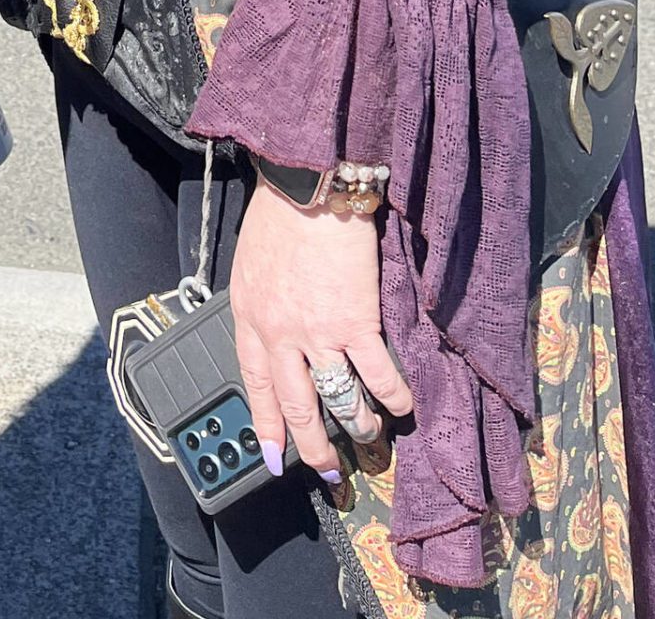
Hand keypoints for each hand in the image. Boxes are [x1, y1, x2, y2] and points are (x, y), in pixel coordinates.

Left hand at [229, 181, 414, 480]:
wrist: (308, 186)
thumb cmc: (280, 212)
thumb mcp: (252, 262)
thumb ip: (262, 301)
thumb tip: (276, 326)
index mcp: (250, 316)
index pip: (256, 382)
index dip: (266, 422)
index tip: (272, 455)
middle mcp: (280, 334)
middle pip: (296, 405)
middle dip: (311, 445)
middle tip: (327, 469)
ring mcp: (318, 334)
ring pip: (338, 400)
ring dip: (358, 425)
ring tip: (370, 437)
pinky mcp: (355, 323)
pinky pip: (377, 376)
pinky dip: (394, 395)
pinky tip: (404, 405)